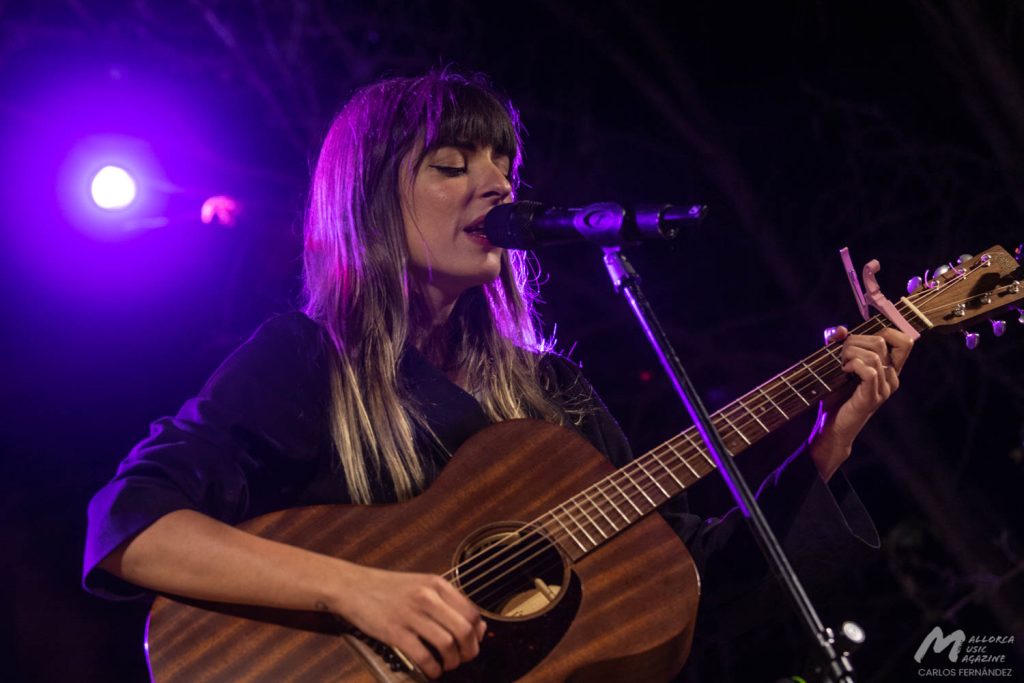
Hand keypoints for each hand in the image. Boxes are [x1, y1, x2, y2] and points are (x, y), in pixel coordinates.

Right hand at [328, 564, 486, 678]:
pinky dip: (433, 669)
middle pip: (464, 630)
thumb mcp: (421, 585)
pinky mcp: (395, 632)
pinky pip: (423, 656)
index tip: (474, 642)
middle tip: (464, 658)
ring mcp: (410, 614)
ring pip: (447, 644)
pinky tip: (431, 670)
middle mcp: (427, 597)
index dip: (478, 633)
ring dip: (452, 661)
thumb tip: (474, 626)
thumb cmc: (388, 588)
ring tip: (447, 665)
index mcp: (436, 584)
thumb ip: (446, 601)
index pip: (472, 612)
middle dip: (470, 650)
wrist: (353, 586)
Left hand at [809, 325, 913, 480]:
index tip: (859, 339)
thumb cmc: (834, 395)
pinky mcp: (873, 398)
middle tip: (840, 355)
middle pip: (881, 342)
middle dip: (854, 341)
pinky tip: (844, 371)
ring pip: (873, 355)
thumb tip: (840, 329)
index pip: (904, 341)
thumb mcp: (836, 365)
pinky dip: (853, 365)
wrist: (830, 427)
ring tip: (840, 365)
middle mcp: (892, 378)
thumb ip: (838, 344)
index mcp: (889, 369)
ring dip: (850, 354)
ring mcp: (884, 389)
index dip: (884, 331)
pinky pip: (869, 371)